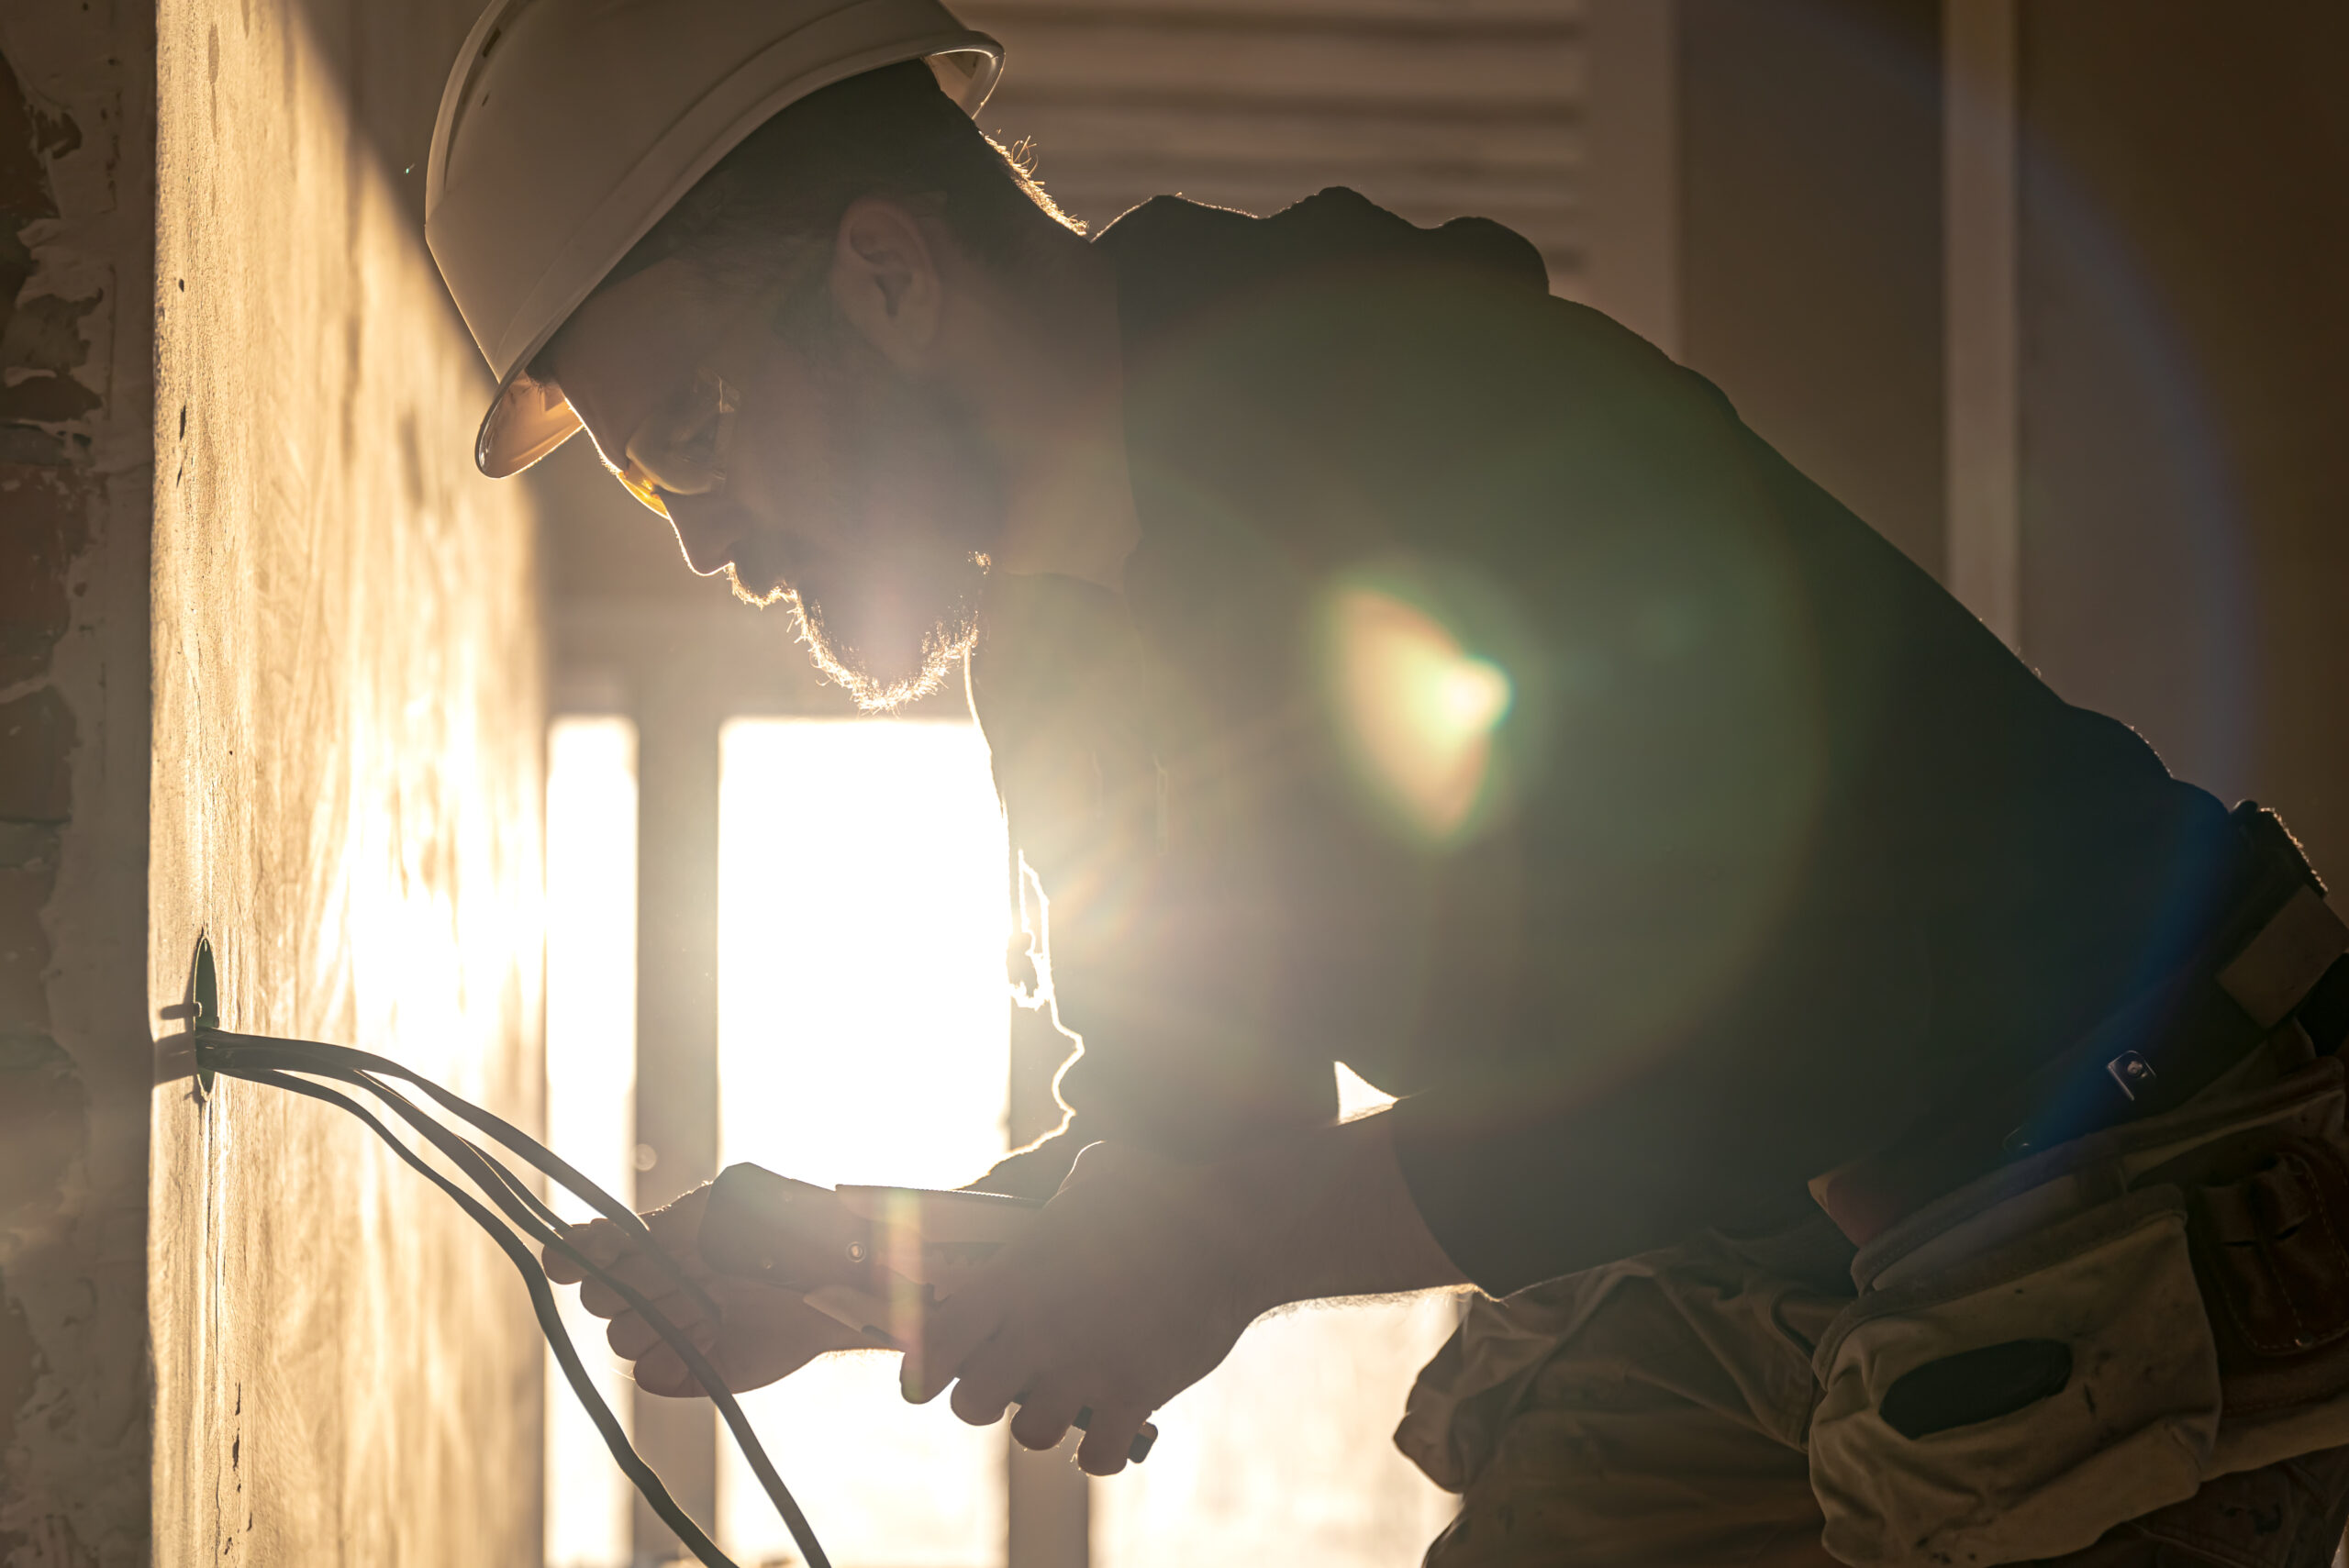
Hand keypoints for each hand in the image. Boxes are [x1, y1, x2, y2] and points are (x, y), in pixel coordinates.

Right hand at [545, 1184, 881, 1397]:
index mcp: (657, 1245)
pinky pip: (651, 1377)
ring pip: (621, 1339)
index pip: (588, 1253)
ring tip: (708, 1301)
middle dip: (625, 1287)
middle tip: (677, 1274)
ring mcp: (677, 1330)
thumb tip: (586, 1245)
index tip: (566, 1260)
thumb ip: (654, 1229)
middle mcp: (660, 1288)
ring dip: (653, 1321)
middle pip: (598, 1299)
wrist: (841, 1274)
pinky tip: (705, 1338)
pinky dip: (667, 1363)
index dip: (572, 1257)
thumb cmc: (780, 1229)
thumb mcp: (714, 1211)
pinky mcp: (700, 1369)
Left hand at [905, 1140, 1262, 1474]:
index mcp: (1014, 1278)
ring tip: (1067, 1399)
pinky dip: (1100, 1452)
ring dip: (1044, 1423)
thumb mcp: (1099, 1171)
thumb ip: (1064, 1191)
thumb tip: (1069, 1182)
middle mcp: (1037, 1330)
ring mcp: (1084, 1370)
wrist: (1234, 1230)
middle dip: (984, 1398)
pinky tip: (1112, 1425)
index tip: (935, 1371)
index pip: (931, 1343)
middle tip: (1011, 1381)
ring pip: (1027, 1434)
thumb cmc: (1165, 1192)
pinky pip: (1094, 1459)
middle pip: (969, 1404)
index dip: (925, 1365)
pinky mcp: (1133, 1398)